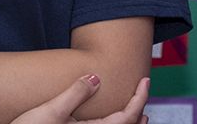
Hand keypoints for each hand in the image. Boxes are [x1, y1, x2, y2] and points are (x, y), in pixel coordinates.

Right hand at [10, 76, 149, 123]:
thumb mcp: (51, 110)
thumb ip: (75, 93)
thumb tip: (96, 77)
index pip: (128, 116)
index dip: (140, 97)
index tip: (145, 80)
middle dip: (139, 110)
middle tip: (143, 91)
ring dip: (130, 122)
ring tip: (138, 113)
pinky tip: (110, 122)